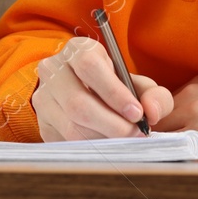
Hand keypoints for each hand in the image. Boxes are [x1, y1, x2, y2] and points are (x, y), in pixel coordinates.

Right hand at [30, 36, 172, 141]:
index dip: (114, 92)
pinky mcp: (43, 123)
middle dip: (112, 124)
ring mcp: (44, 98)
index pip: (89, 66)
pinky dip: (93, 148)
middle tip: (135, 133)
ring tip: (125, 140)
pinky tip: (108, 145)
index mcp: (77, 50)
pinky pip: (67, 142)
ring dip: (104, 139)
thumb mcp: (137, 83)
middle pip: (78, 103)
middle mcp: (53, 70)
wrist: (87, 93)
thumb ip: (154, 95)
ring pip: (72, 127)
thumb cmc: (115, 86)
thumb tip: (152, 113)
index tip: (137, 113)